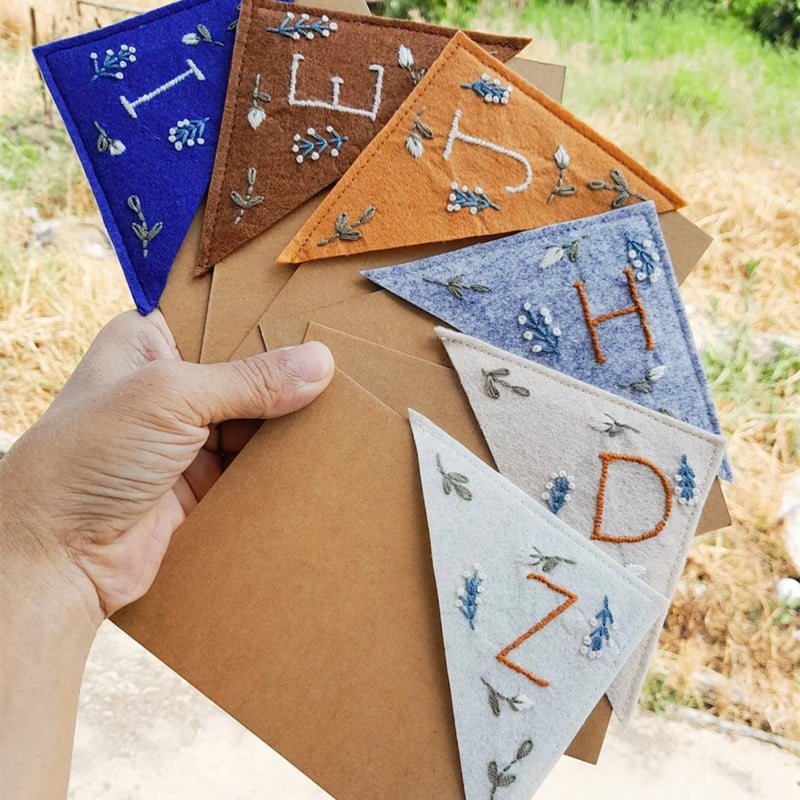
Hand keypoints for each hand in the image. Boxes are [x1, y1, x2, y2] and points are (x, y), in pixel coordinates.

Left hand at [0, 310, 333, 624]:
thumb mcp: (169, 399)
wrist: (56, 558)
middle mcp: (167, 385)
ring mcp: (185, 435)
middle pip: (243, 369)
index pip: (217, 316)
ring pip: (253, 418)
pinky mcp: (201, 481)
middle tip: (342, 366)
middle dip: (285, 373)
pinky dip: (279, 461)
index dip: (264, 319)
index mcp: (146, 343)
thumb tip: (320, 363)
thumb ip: (247, 381)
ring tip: (340, 409)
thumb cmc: (87, 460)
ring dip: (287, 420)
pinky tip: (317, 451)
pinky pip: (252, 463)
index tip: (317, 318)